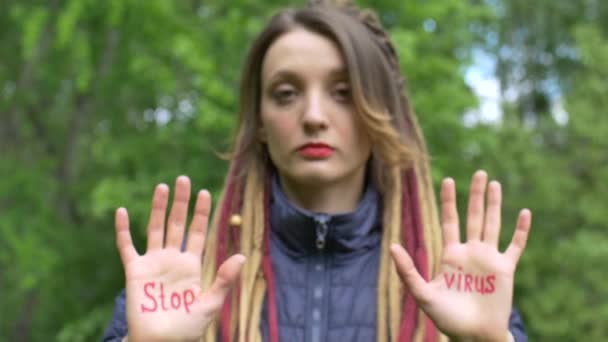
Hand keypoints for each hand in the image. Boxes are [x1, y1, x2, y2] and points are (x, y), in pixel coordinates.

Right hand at [115, 176, 244, 341]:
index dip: (201, 213)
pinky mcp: (134, 271)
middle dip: (181, 203)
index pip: (197, 232)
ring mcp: (153, 263)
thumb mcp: (211, 303)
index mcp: (191, 265)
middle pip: (177, 224)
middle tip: (183, 179)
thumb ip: (224, 279)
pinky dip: (123, 230)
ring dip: (158, 208)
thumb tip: (240, 256)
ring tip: (162, 186)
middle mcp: (172, 259)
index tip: (205, 192)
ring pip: (155, 228)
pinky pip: (127, 247)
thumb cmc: (187, 328)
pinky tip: (122, 212)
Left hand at [390, 170, 530, 341]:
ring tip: (495, 184)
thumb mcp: (422, 294)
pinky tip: (524, 213)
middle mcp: (470, 252)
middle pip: (473, 216)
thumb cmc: (447, 318)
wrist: (474, 335)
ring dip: (495, 204)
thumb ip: (407, 271)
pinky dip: (520, 230)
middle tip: (479, 173)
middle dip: (476, 195)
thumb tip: (391, 246)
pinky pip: (515, 246)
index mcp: (451, 255)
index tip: (448, 180)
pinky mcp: (505, 269)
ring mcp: (489, 259)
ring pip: (493, 224)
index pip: (449, 221)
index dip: (449, 201)